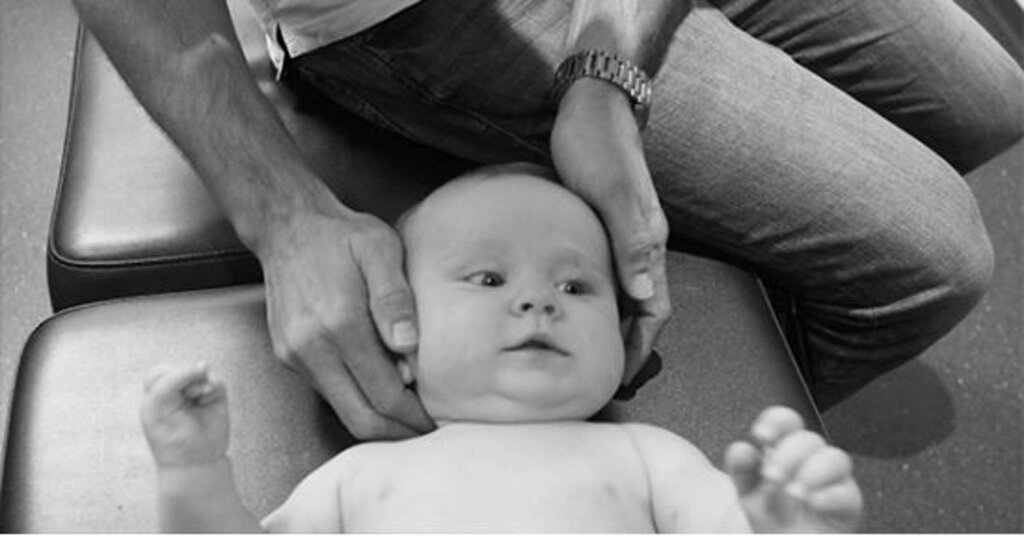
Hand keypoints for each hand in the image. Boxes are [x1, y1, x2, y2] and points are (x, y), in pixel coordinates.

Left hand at [141, 362, 228, 467]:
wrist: (194, 462)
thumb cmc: (170, 438)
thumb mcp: (159, 405)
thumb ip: (173, 379)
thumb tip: (204, 365)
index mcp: (157, 397)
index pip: (160, 372)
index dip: (168, 375)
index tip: (173, 390)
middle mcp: (178, 394)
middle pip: (181, 368)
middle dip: (184, 377)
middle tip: (187, 393)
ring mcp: (197, 395)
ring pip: (201, 371)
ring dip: (198, 383)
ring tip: (197, 398)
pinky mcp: (215, 399)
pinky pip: (217, 382)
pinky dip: (212, 388)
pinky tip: (206, 401)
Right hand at [257, 199, 433, 439]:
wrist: (286, 225)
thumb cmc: (339, 235)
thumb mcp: (379, 250)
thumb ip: (395, 298)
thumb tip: (408, 347)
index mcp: (339, 323)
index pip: (383, 393)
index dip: (413, 415)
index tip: (435, 421)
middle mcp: (311, 347)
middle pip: (359, 416)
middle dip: (396, 431)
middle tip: (425, 431)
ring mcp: (294, 354)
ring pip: (341, 408)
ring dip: (376, 417)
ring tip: (408, 411)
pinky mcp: (287, 354)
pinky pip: (327, 391)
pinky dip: (355, 398)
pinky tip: (379, 387)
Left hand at [551, 78, 670, 391]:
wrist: (594, 103)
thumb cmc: (595, 143)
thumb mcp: (607, 192)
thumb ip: (629, 241)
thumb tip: (644, 294)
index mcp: (647, 241)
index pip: (654, 310)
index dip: (640, 347)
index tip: (620, 377)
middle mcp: (643, 242)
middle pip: (645, 309)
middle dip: (629, 346)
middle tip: (603, 377)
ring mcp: (628, 232)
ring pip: (630, 293)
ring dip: (616, 324)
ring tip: (590, 351)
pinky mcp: (609, 223)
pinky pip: (613, 272)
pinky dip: (602, 298)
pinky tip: (579, 304)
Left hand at [725, 406, 862, 532]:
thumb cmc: (769, 513)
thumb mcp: (747, 489)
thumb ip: (741, 467)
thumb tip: (742, 449)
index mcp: (787, 447)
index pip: (787, 421)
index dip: (776, 422)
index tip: (760, 435)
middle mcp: (812, 459)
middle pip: (809, 439)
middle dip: (788, 455)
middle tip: (770, 476)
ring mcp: (833, 481)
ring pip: (836, 460)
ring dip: (811, 472)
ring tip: (791, 492)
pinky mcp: (847, 508)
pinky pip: (847, 495)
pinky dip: (829, 496)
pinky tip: (811, 501)